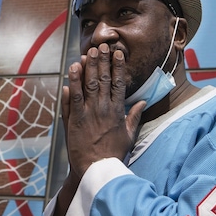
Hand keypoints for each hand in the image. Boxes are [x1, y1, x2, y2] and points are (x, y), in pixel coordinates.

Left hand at [62, 44, 143, 175]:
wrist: (97, 170)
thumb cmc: (114, 154)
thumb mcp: (129, 135)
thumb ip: (134, 116)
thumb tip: (142, 102)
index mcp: (117, 111)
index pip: (118, 83)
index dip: (118, 67)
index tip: (118, 53)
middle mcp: (104, 109)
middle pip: (103, 79)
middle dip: (103, 61)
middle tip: (102, 46)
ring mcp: (89, 113)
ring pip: (89, 84)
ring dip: (88, 66)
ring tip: (89, 51)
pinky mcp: (75, 119)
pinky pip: (74, 97)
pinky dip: (73, 82)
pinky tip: (73, 68)